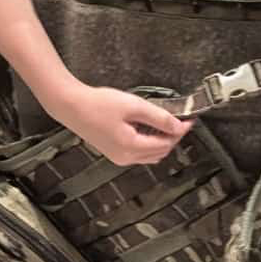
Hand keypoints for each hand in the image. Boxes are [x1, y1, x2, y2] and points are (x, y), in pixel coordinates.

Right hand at [54, 85, 192, 166]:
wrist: (71, 106)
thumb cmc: (98, 104)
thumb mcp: (133, 106)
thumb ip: (158, 117)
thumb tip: (177, 125)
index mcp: (131, 147)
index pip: (165, 144)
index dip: (179, 132)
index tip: (189, 120)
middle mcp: (125, 157)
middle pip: (159, 152)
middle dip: (172, 137)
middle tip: (180, 120)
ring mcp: (118, 157)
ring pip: (149, 155)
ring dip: (161, 141)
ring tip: (165, 122)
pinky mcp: (113, 151)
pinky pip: (138, 153)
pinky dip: (148, 143)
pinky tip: (148, 127)